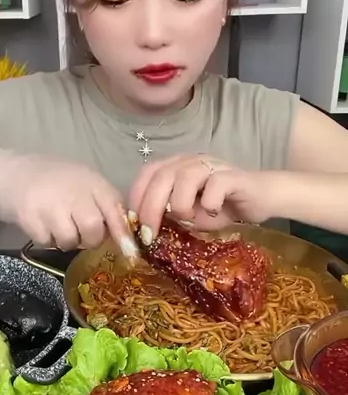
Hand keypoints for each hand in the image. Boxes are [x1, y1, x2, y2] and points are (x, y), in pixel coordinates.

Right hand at [0, 148, 135, 252]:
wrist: (7, 173)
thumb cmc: (51, 180)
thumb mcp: (82, 182)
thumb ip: (103, 203)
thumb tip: (124, 235)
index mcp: (91, 181)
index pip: (115, 210)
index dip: (123, 234)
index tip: (130, 252)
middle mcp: (73, 191)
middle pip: (94, 230)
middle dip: (90, 239)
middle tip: (80, 232)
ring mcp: (51, 205)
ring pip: (71, 241)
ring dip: (66, 241)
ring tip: (57, 225)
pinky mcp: (30, 218)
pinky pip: (48, 243)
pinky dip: (46, 240)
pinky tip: (41, 224)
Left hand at [129, 154, 279, 243]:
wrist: (260, 199)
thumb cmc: (222, 207)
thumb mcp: (190, 215)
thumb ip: (169, 215)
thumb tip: (148, 228)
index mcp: (176, 166)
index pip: (147, 173)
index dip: (136, 197)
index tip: (133, 224)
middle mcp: (191, 161)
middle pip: (161, 176)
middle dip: (150, 207)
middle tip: (150, 234)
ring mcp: (212, 166)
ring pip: (184, 177)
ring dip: (179, 204)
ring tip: (187, 220)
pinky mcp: (233, 176)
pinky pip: (215, 185)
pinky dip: (208, 203)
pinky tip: (213, 213)